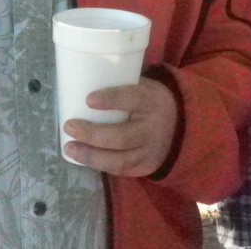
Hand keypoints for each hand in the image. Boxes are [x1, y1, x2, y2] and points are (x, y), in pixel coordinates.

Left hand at [62, 77, 177, 176]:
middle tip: (69, 126)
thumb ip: (121, 85)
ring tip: (69, 148)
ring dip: (91, 156)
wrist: (181, 125)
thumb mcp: (144, 86)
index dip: (111, 100)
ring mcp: (149, 151)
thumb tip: (83, 81)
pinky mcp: (145, 167)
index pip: (133, 99)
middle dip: (93, 134)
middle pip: (122, 136)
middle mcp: (152, 129)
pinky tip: (82, 158)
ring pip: (119, 160)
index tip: (88, 99)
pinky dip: (99, 165)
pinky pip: (120, 169)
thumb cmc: (150, 100)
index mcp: (152, 101)